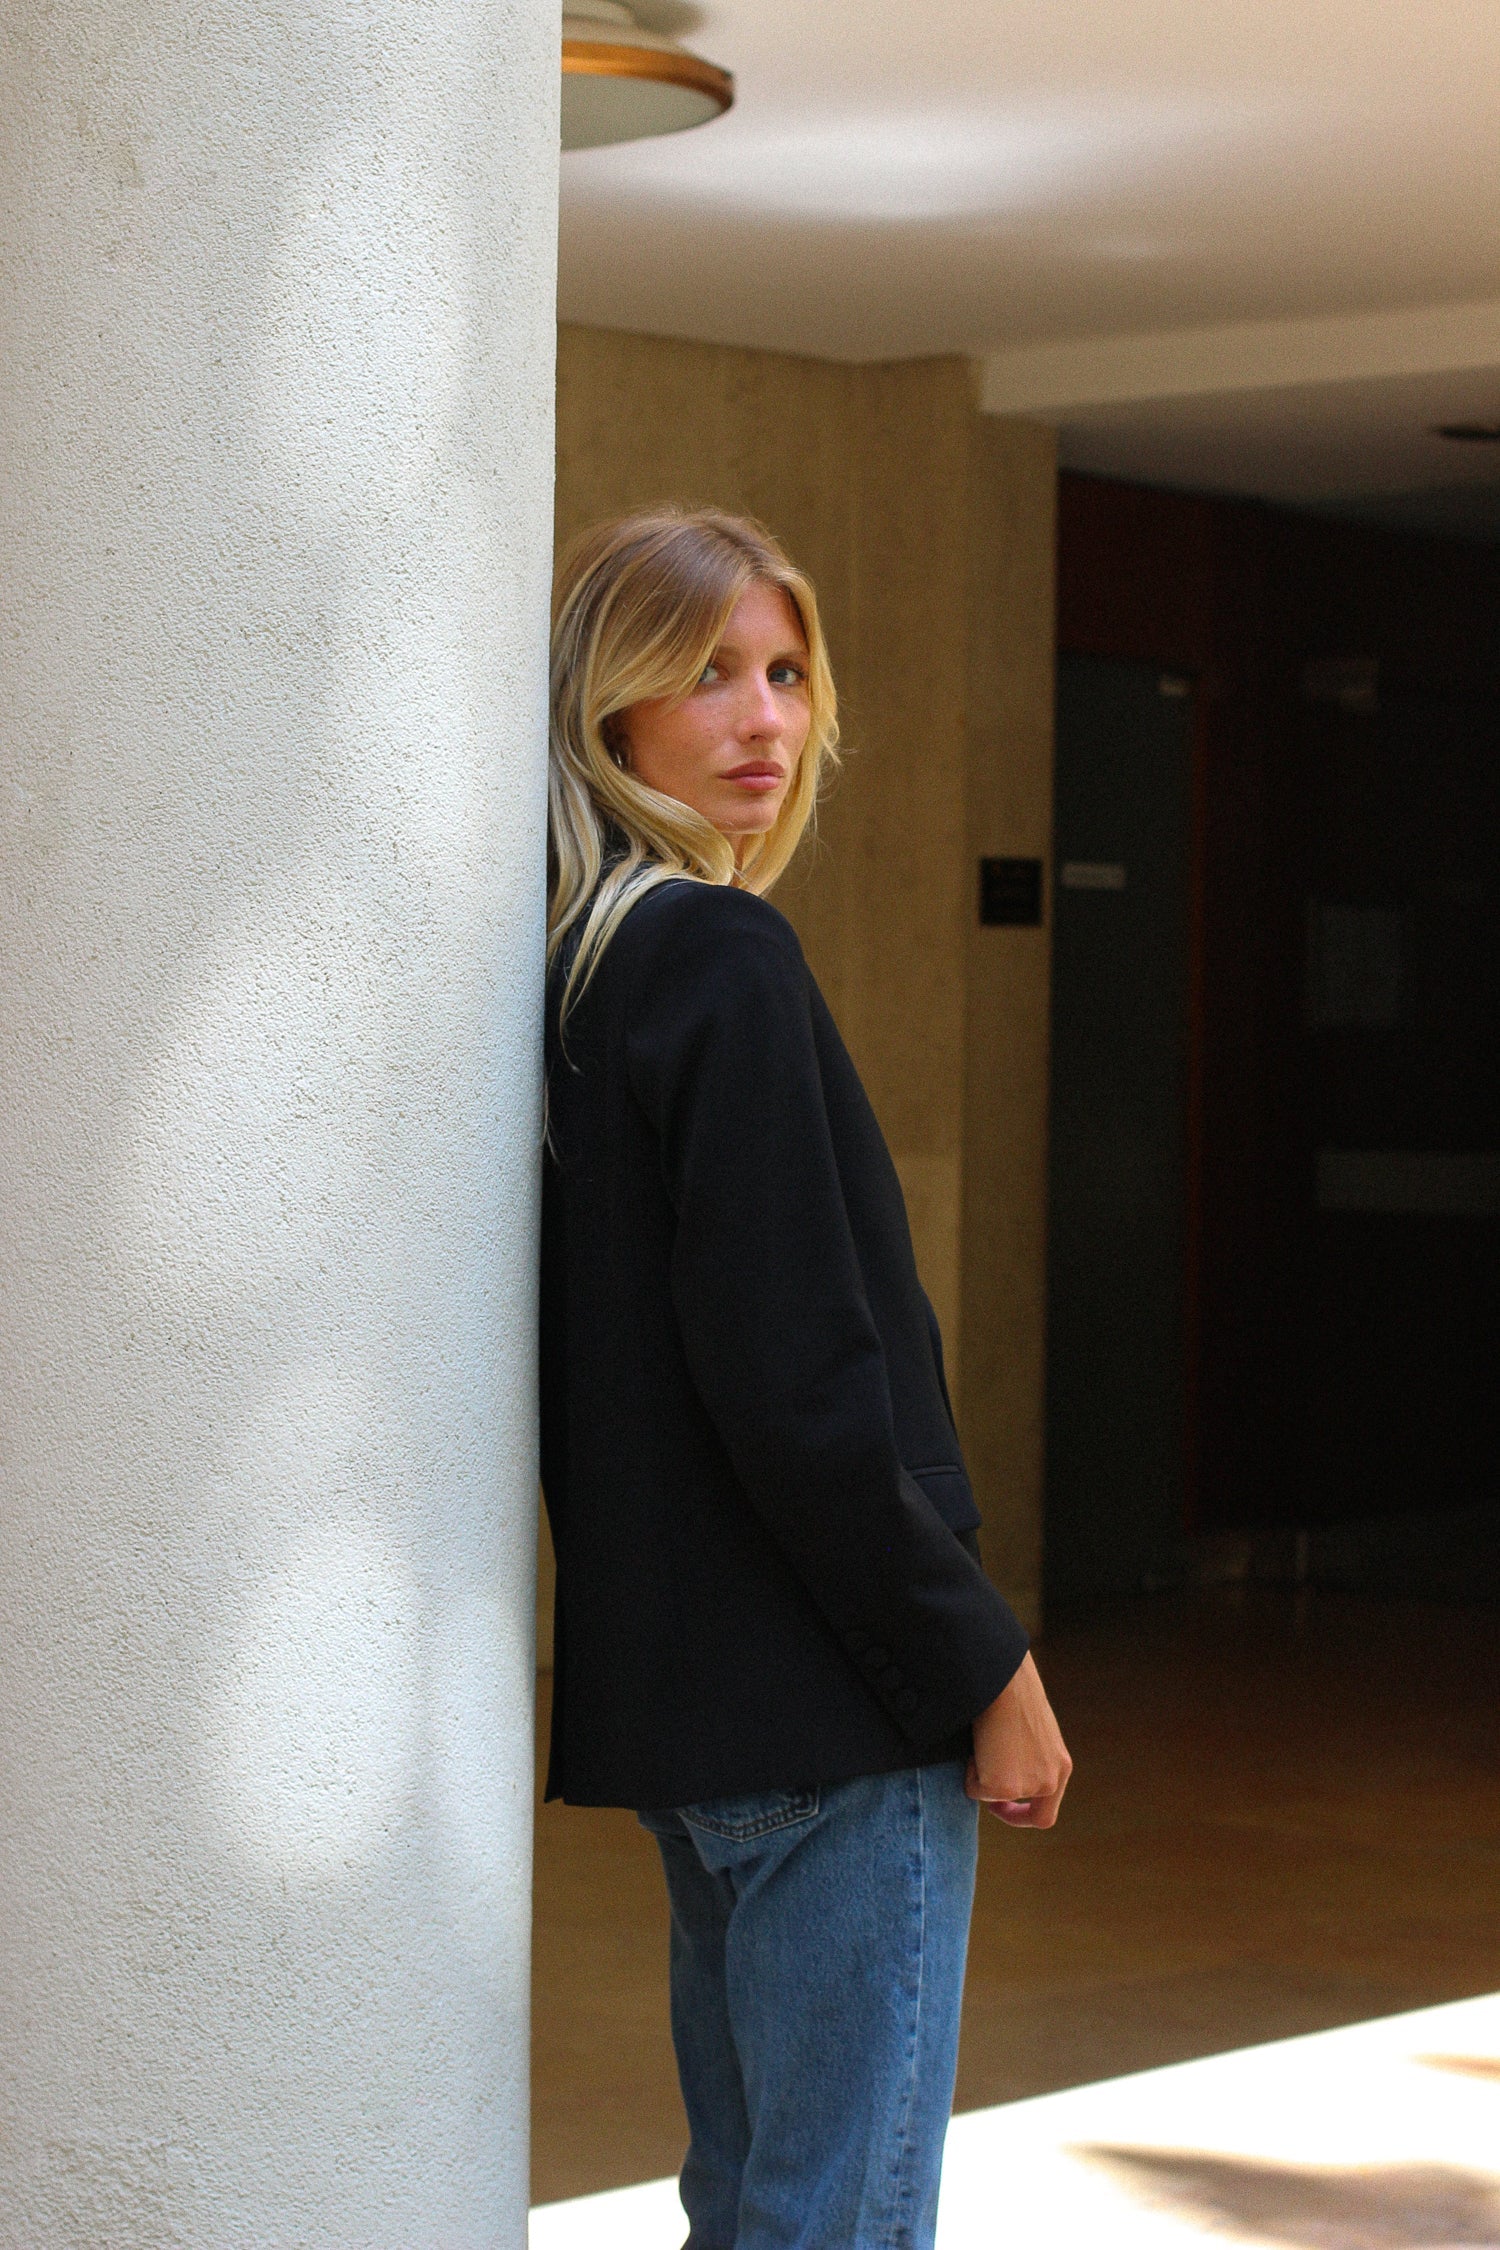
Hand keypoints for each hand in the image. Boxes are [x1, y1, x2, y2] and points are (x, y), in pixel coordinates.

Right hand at [966, 1652, 1071, 1828]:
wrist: (1004, 1679)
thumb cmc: (1012, 1691)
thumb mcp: (1030, 1731)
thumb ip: (1027, 1756)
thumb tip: (1003, 1768)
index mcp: (1061, 1765)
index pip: (1047, 1811)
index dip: (1024, 1815)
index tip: (1004, 1806)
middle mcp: (1051, 1780)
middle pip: (1032, 1816)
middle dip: (1002, 1808)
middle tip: (983, 1789)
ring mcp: (1028, 1786)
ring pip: (994, 1797)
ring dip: (981, 1775)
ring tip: (983, 1742)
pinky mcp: (1003, 1787)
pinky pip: (975, 1790)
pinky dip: (968, 1771)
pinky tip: (978, 1743)